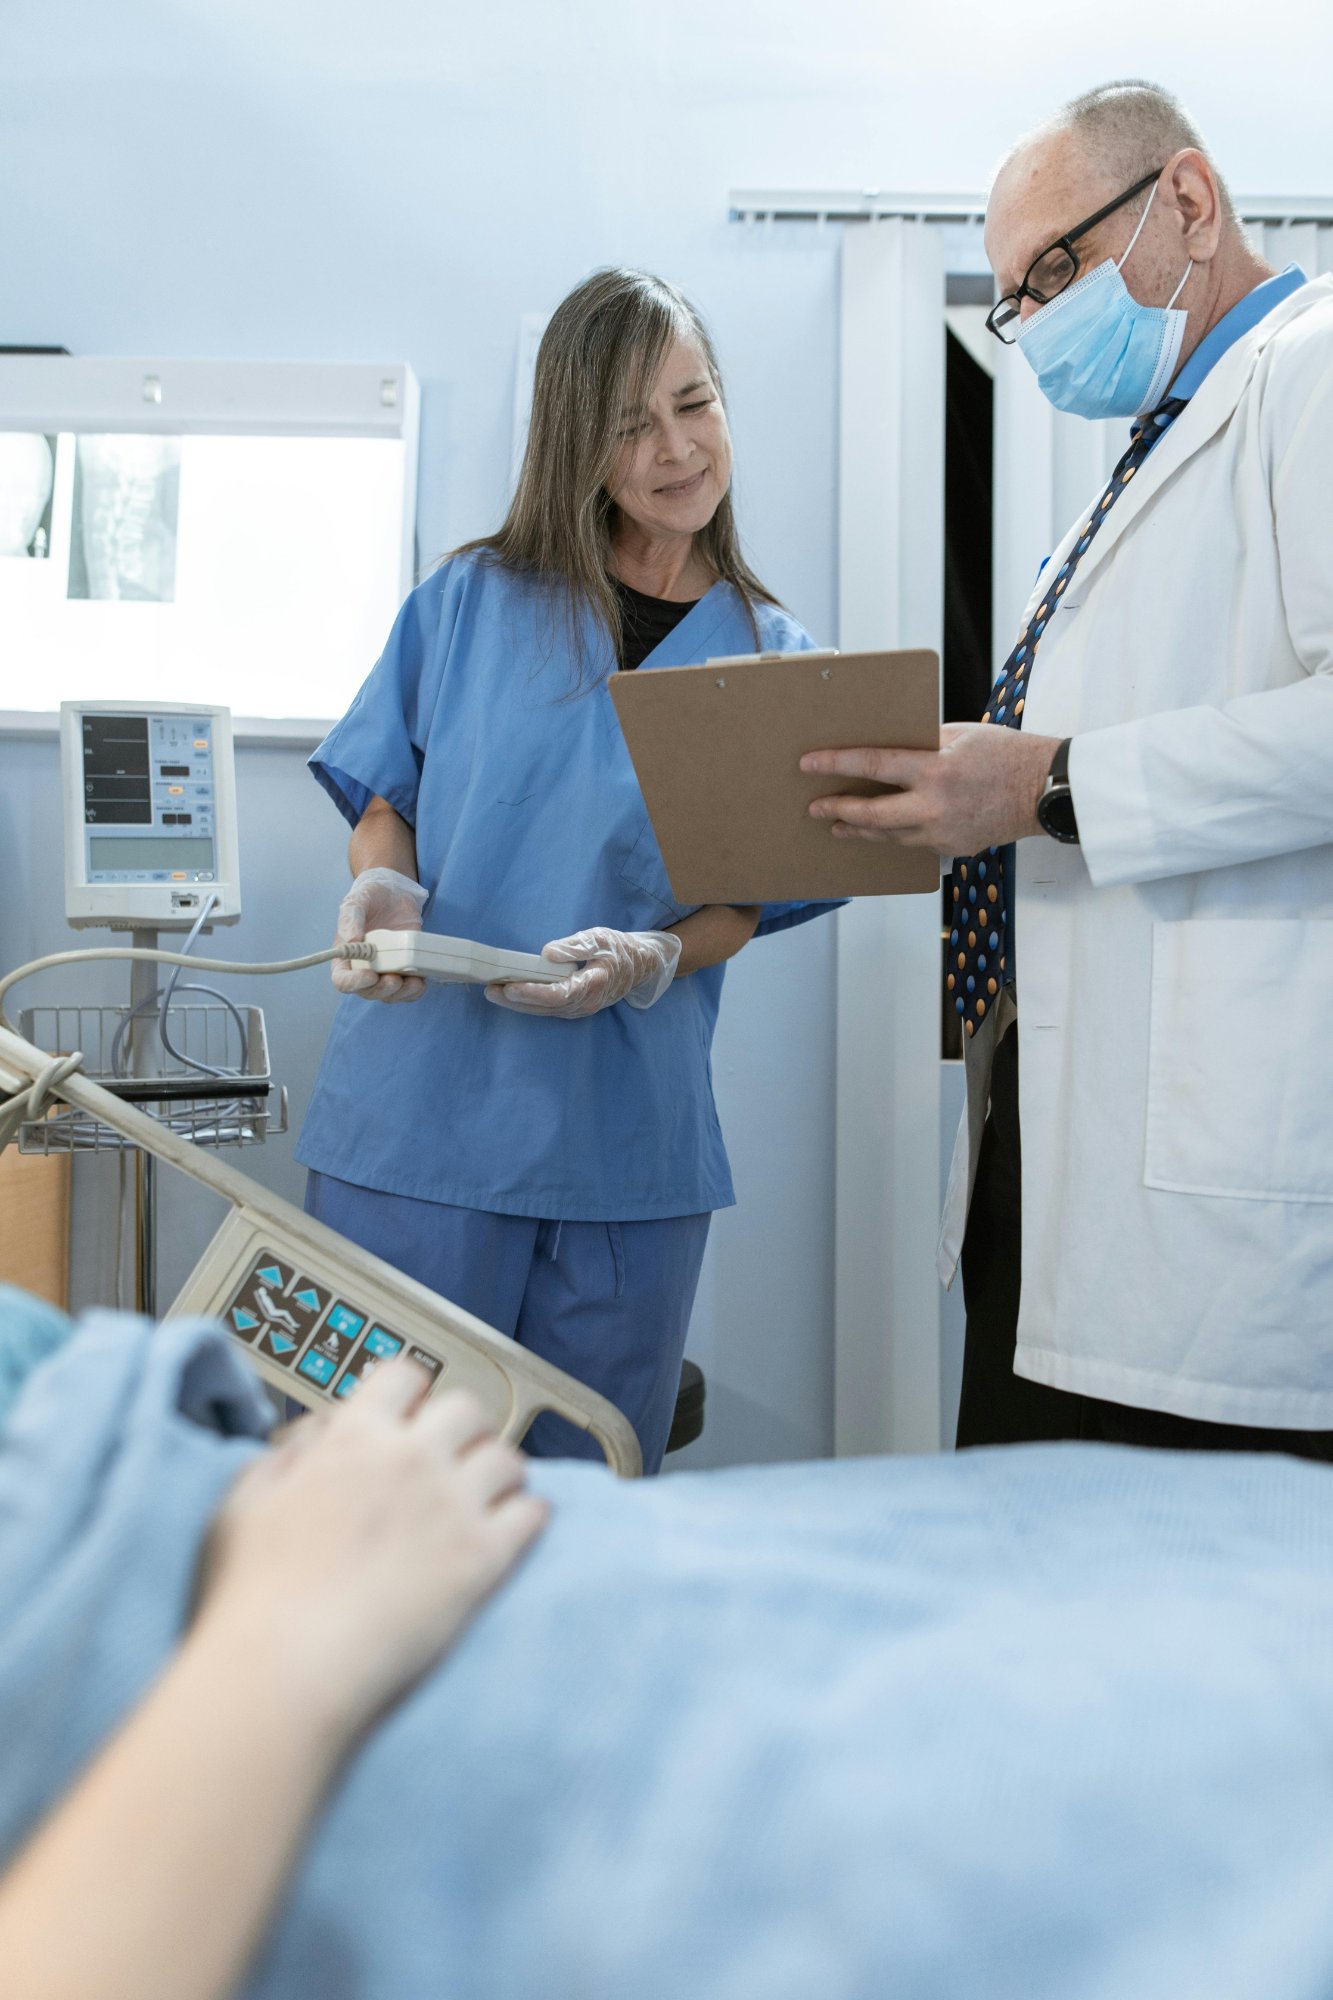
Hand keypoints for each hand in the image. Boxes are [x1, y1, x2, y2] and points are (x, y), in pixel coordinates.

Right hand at [193, 1364, 546, 1737]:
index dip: (408, 1395)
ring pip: (508, 1458)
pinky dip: (527, 1517)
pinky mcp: (485, 1560)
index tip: (406, 1419)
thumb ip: (288, 1455)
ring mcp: (455, 1506)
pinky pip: (533, 1514)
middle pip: (468, 1409)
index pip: (405, 1375)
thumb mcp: (245, 1501)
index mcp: (354, 1437)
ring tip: (481, 1500)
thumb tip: (321, 1435)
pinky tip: (510, 1533)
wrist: (285, 1670)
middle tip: (448, 1462)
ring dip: (496, 1474)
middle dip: (460, 1430)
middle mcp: (413, 1458)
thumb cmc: (250, 1594)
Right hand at [332, 865, 428, 1002]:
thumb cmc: (369, 898)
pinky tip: (421, 980)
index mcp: (346, 957)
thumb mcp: (356, 902)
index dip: (354, 983)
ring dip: (402, 993)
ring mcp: (385, 971)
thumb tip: (352, 940)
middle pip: (368, 992)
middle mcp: (364, 969)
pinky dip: (416, 991)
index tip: (369, 975)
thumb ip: (350, 919)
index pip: (343, 981)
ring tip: (414, 982)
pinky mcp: (405, 969)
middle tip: (395, 979)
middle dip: (382, 990)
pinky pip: (409, 990)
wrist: (394, 893)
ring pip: (390, 995)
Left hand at [484, 926, 682, 1018]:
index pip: (559, 994)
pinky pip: (548, 1009)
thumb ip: (575, 946)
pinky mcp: (574, 1008)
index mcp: (594, 983)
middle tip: (490, 990)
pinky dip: (528, 1003)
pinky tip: (511, 995)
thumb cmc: (619, 949)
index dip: (533, 993)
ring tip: (493, 992)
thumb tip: (548, 953)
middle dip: (516, 1000)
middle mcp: (586, 1003)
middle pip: (546, 1007)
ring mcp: (580, 1008)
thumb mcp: (600, 938)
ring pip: (545, 1011)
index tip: (511, 987)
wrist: (639, 965)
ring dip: (518, 1004)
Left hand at [802, 725, 1062, 856]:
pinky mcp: (951, 849)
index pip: (873, 765)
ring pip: (888, 836)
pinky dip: (893, 836)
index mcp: (935, 769)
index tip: (810, 764)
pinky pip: (913, 843)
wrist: (1044, 791)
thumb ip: (922, 743)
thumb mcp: (961, 734)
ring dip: (860, 829)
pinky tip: (879, 831)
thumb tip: (887, 747)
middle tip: (815, 807)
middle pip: (871, 814)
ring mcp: (942, 833)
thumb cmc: (1006, 754)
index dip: (837, 764)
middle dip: (838, 809)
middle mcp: (934, 806)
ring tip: (839, 824)